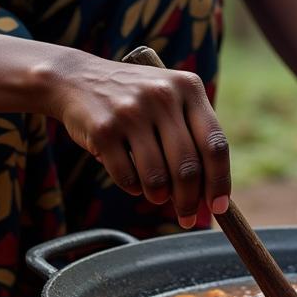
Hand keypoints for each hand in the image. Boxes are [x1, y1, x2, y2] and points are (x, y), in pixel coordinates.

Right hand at [58, 56, 230, 227]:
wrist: (77, 79)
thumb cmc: (134, 100)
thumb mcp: (169, 99)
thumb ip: (192, 136)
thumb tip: (210, 194)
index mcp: (188, 87)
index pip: (215, 144)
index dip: (220, 182)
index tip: (218, 207)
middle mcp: (162, 95)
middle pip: (188, 167)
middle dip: (189, 201)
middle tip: (187, 217)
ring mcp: (131, 112)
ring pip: (158, 178)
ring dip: (160, 196)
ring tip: (157, 196)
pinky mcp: (103, 129)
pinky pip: (127, 177)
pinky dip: (133, 187)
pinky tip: (132, 180)